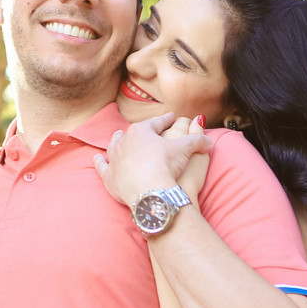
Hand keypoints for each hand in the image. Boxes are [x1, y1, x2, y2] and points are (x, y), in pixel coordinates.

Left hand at [93, 113, 212, 205]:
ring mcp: (114, 159)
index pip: (156, 123)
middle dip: (140, 131)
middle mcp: (124, 142)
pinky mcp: (109, 177)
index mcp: (141, 131)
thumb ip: (198, 141)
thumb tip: (210, 141)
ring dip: (118, 142)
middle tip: (146, 130)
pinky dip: (99, 162)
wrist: (148, 190)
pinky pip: (102, 167)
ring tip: (120, 138)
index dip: (166, 120)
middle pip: (133, 133)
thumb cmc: (164, 165)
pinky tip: (97, 158)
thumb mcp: (185, 150)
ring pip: (114, 146)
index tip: (172, 117)